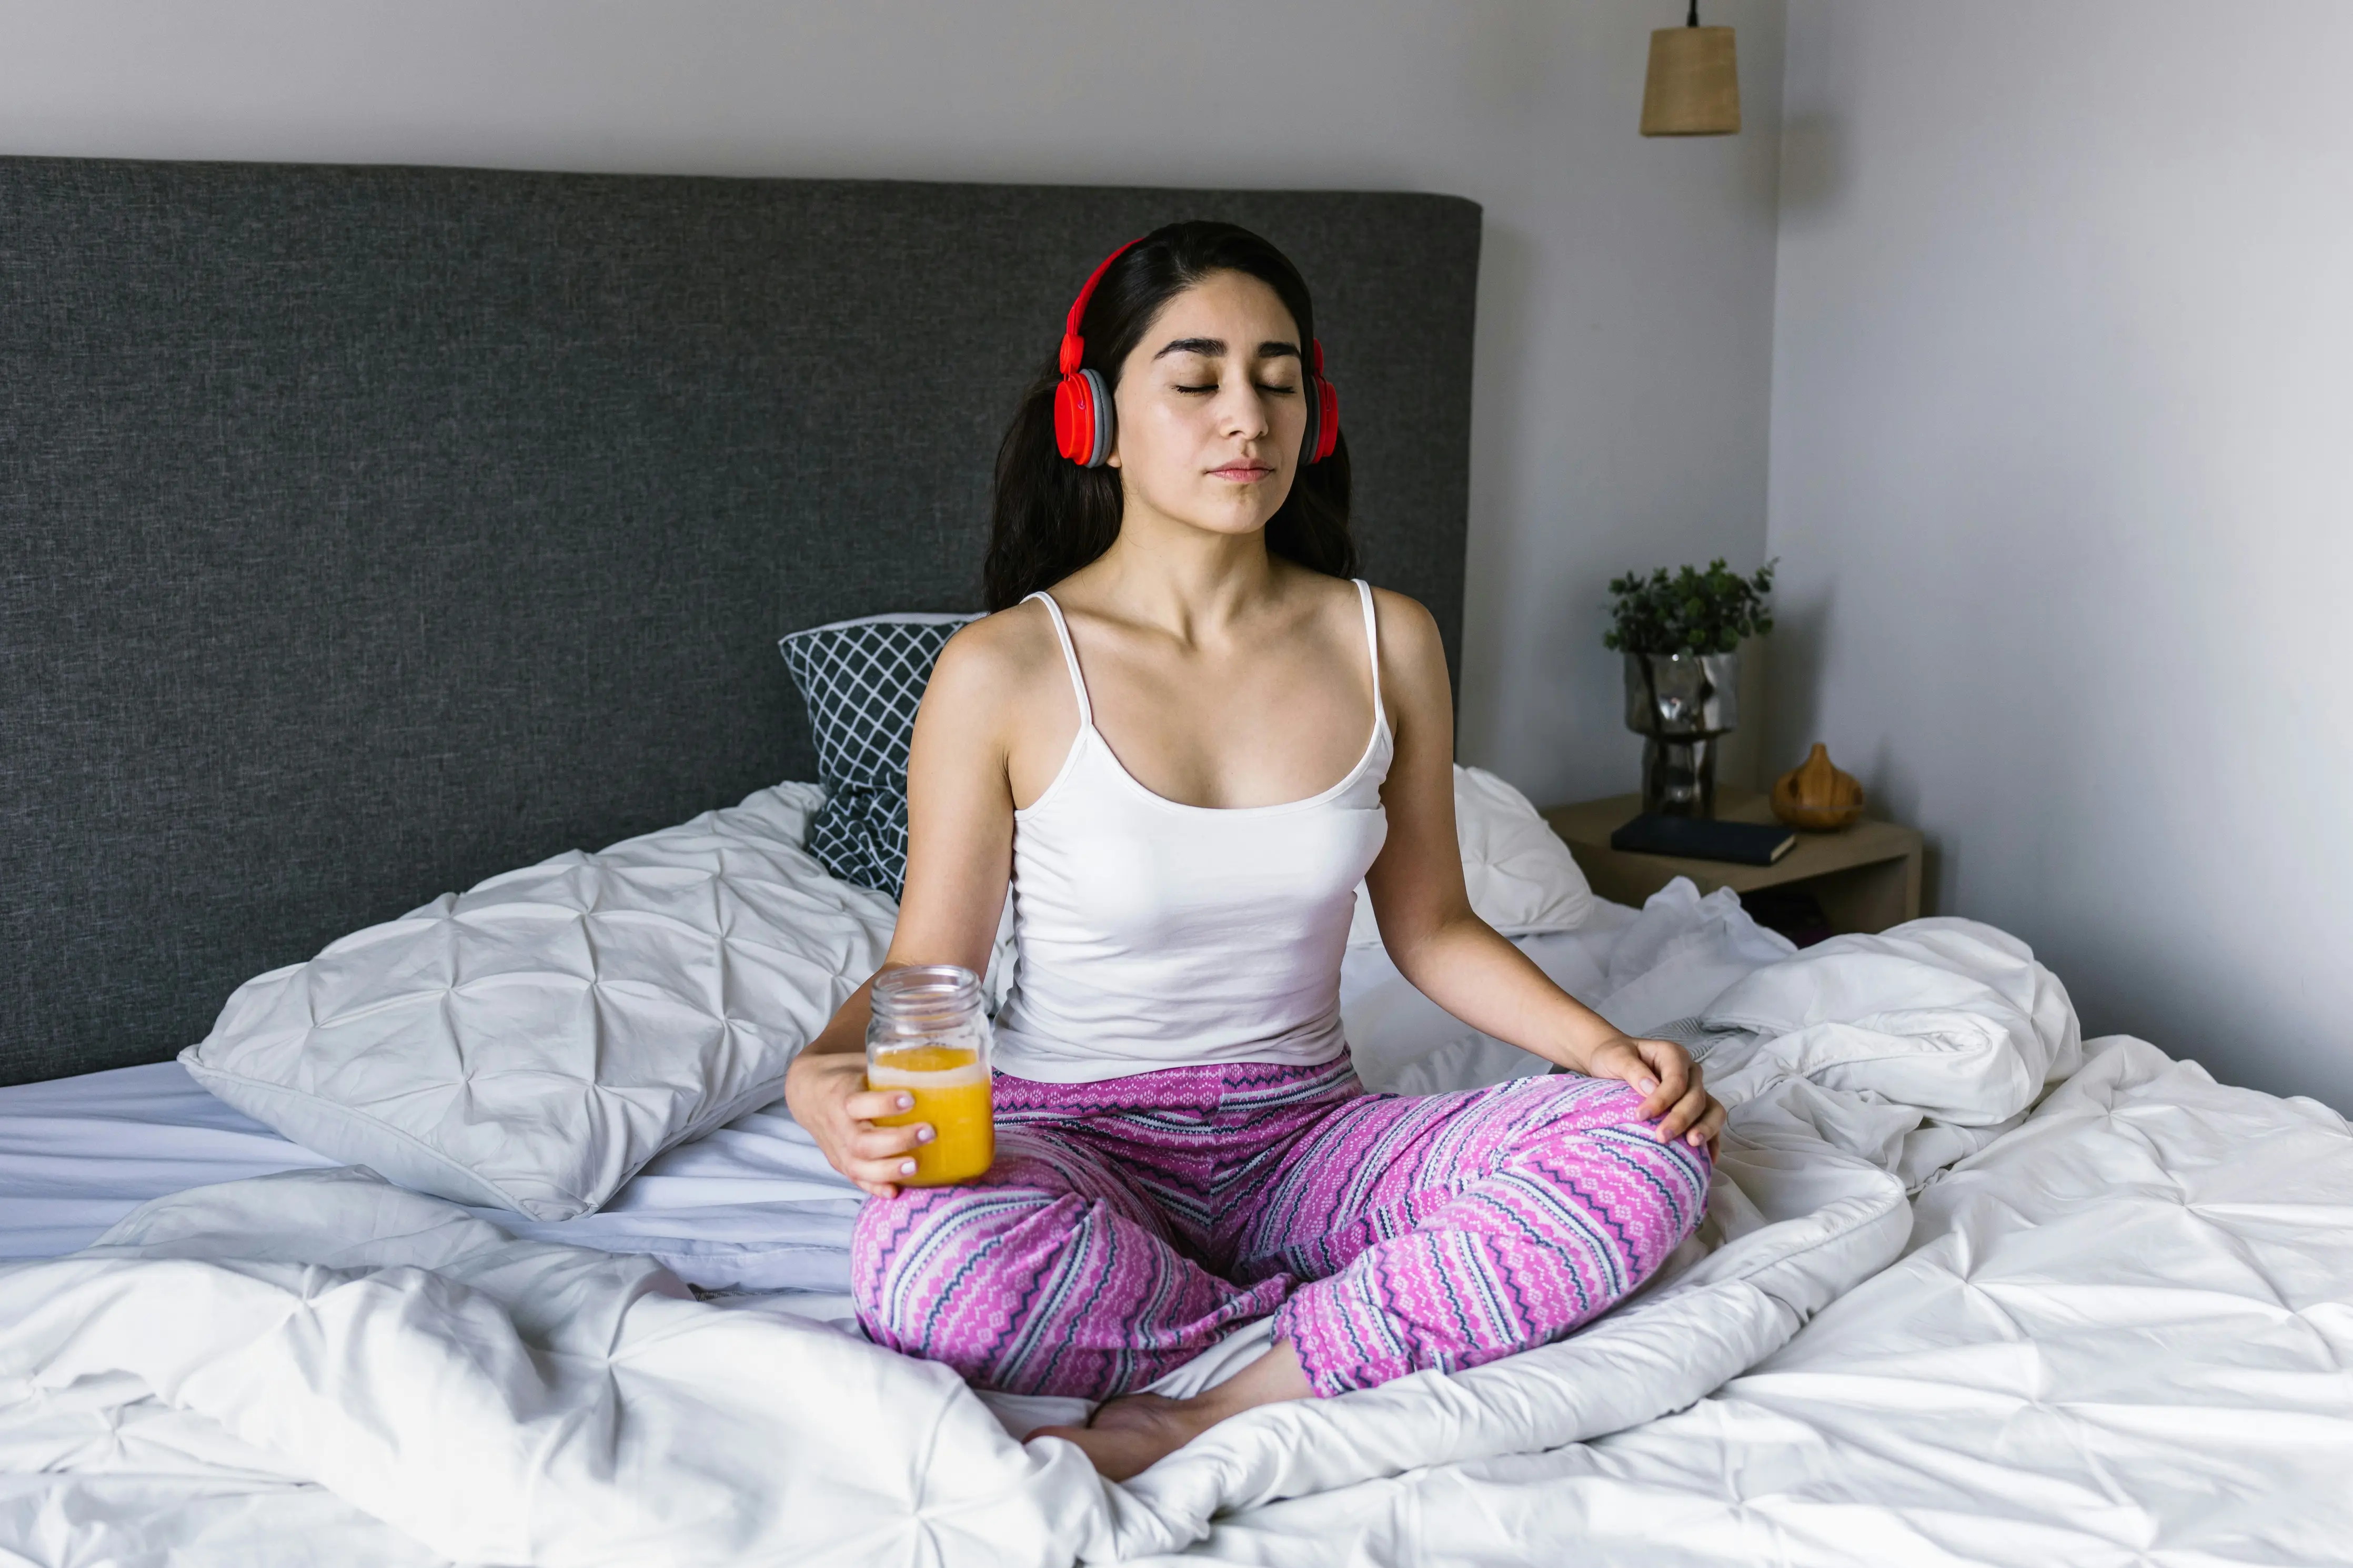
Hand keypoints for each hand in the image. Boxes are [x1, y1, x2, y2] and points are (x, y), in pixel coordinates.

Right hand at [782, 1050, 934, 1198]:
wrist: (808, 1094)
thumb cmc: (845, 1076)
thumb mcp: (861, 1063)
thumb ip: (891, 1066)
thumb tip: (943, 1058)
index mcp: (840, 1096)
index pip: (857, 1104)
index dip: (883, 1104)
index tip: (911, 1099)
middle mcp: (837, 1126)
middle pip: (862, 1142)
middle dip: (897, 1141)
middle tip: (929, 1132)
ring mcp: (837, 1149)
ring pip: (858, 1167)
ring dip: (889, 1169)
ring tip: (917, 1165)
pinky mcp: (841, 1164)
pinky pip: (857, 1180)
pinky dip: (875, 1188)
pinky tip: (895, 1192)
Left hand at [1580, 1033, 1726, 1153]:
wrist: (1613, 1061)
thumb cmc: (1614, 1057)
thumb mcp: (1616, 1057)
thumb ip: (1632, 1069)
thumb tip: (1650, 1087)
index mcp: (1673, 1055)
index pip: (1676, 1080)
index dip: (1662, 1099)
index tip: (1641, 1116)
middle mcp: (1690, 1072)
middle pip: (1696, 1097)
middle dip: (1681, 1118)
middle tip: (1662, 1137)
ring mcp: (1696, 1090)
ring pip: (1713, 1109)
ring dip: (1706, 1128)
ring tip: (1692, 1145)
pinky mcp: (1696, 1108)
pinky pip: (1711, 1122)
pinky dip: (1712, 1139)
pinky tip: (1708, 1159)